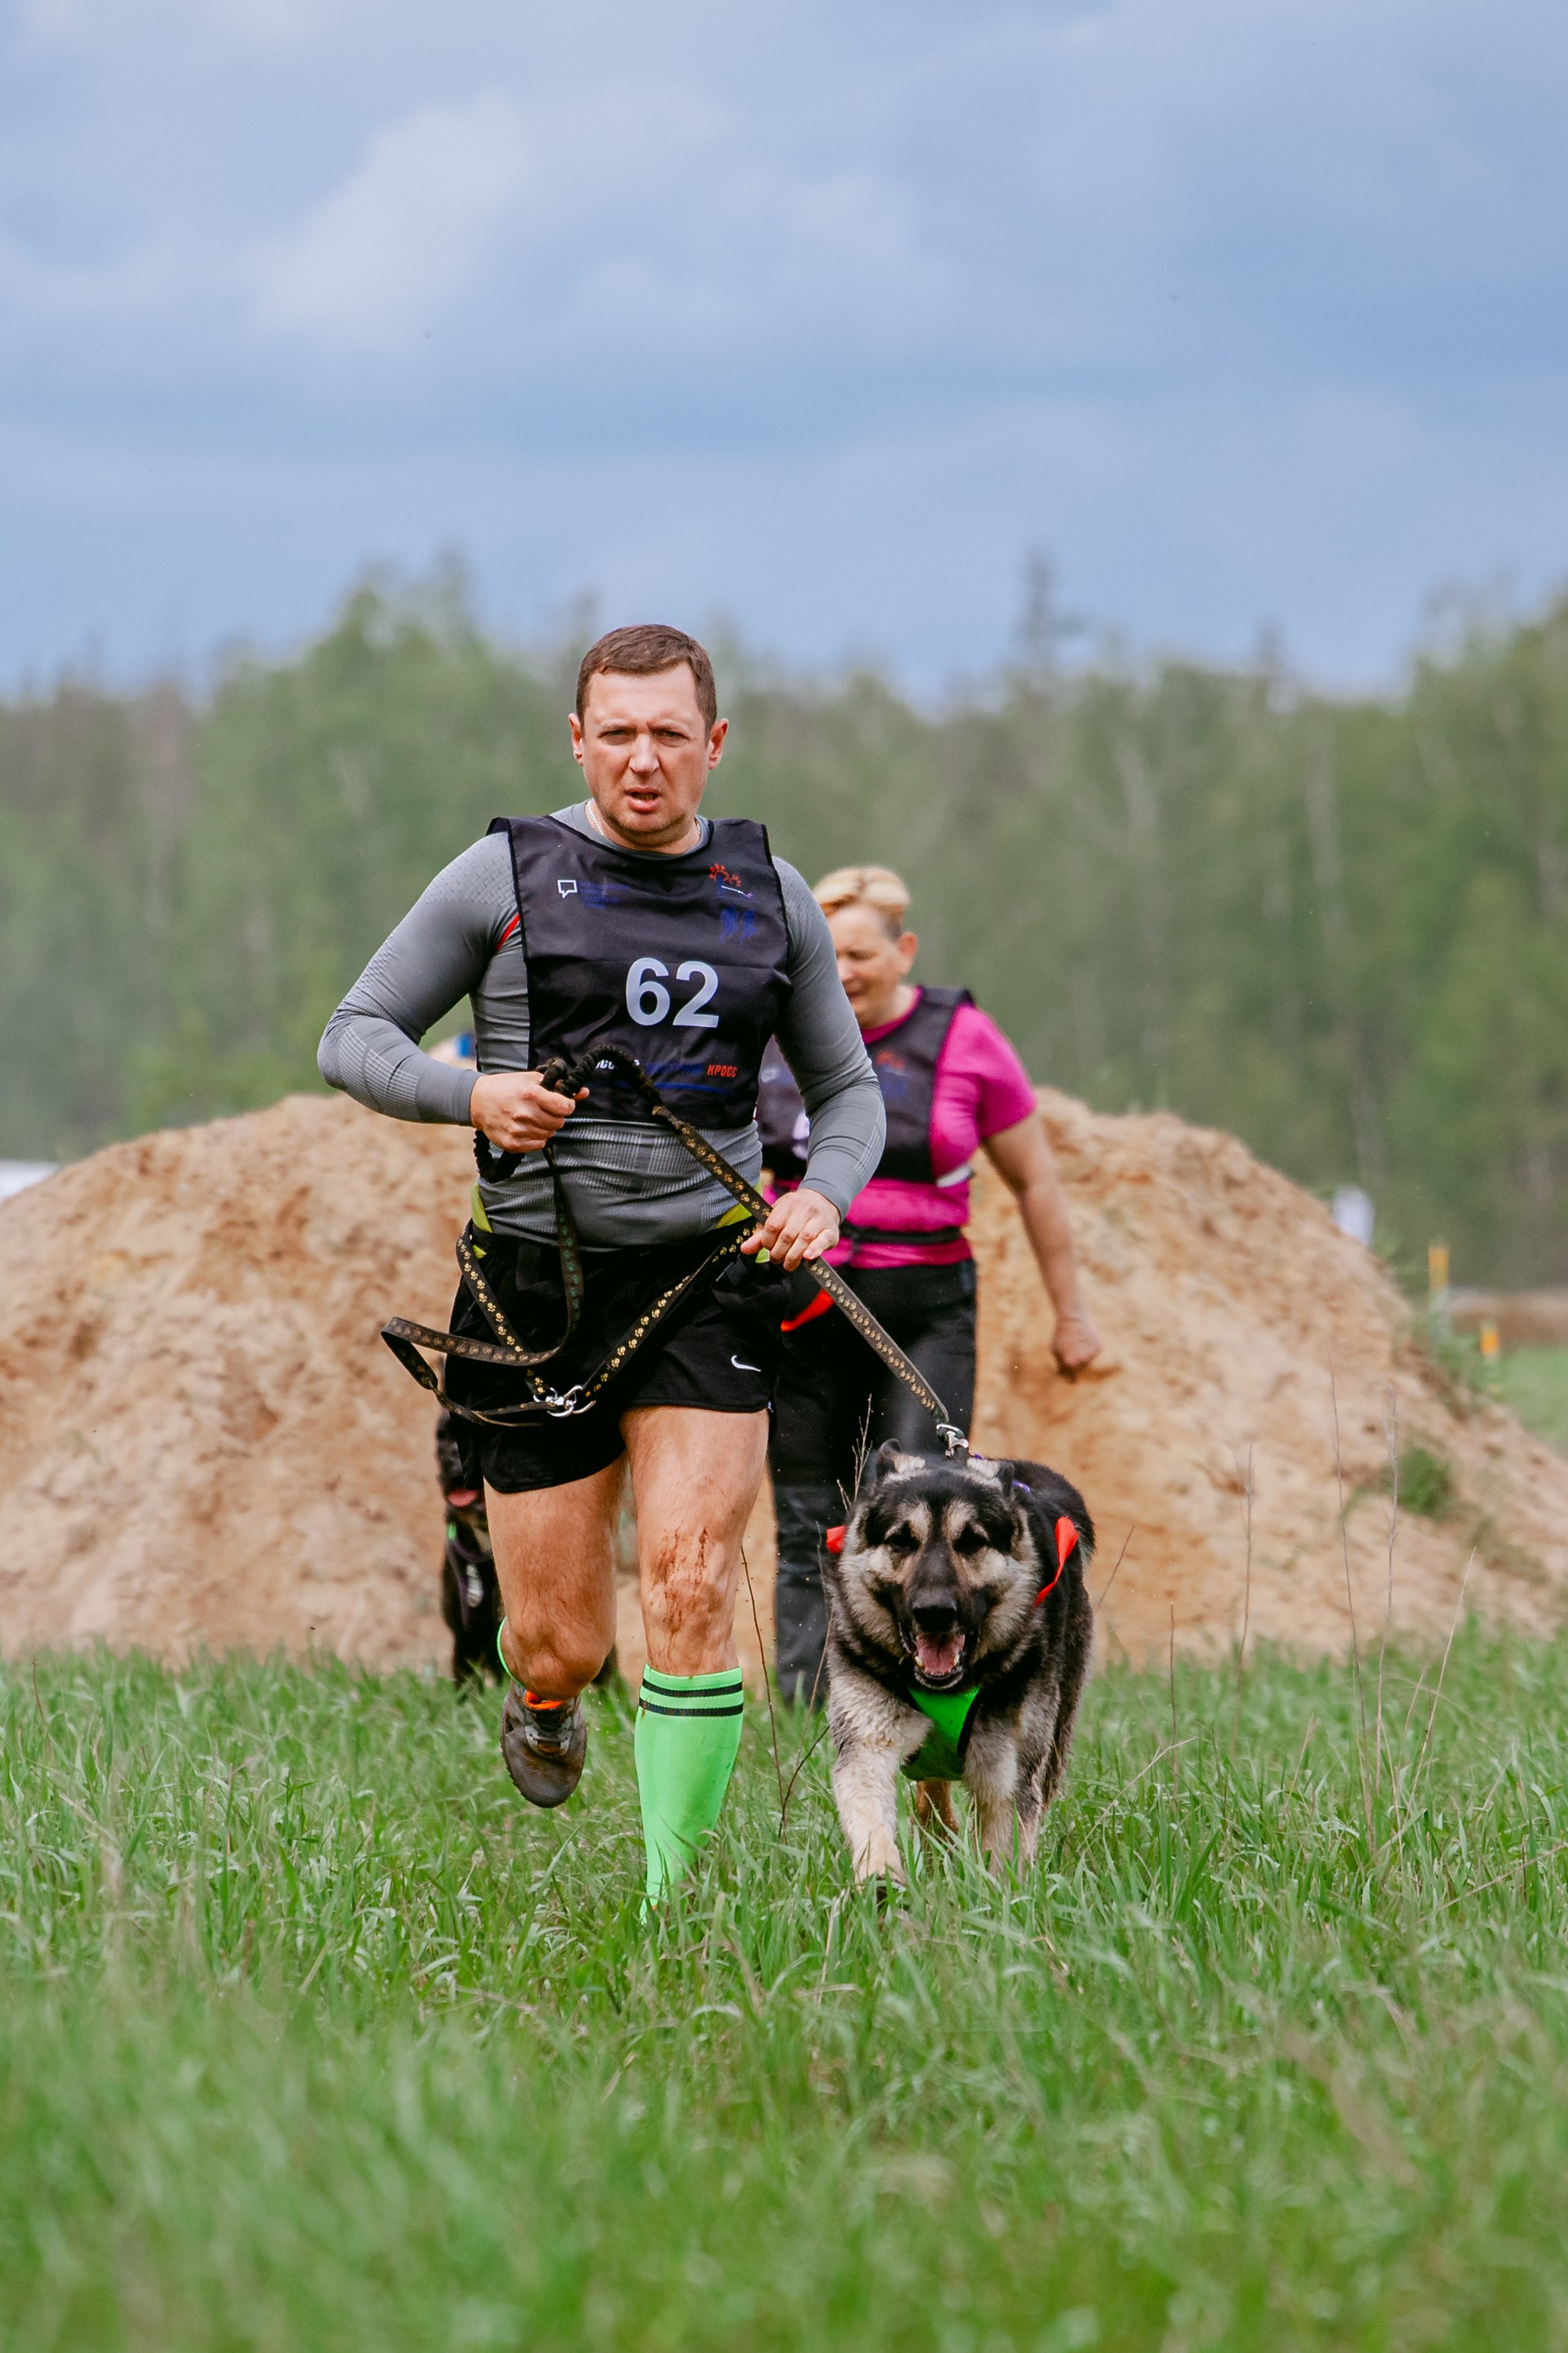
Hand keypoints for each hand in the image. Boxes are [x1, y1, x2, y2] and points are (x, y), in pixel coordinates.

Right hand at [469, 1070, 586, 1154]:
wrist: (477, 1101)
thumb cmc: (507, 1087)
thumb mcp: (531, 1080)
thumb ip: (559, 1086)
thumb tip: (585, 1092)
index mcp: (530, 1094)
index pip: (565, 1107)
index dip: (567, 1105)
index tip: (562, 1103)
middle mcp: (524, 1113)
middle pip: (559, 1122)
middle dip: (556, 1116)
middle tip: (544, 1110)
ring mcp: (517, 1130)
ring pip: (550, 1134)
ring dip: (545, 1126)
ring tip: (532, 1117)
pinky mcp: (512, 1144)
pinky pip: (539, 1144)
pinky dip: (536, 1137)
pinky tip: (526, 1127)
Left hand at [741, 1185, 840, 1272]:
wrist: (824, 1201)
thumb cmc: (796, 1213)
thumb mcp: (778, 1217)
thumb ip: (761, 1235)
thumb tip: (745, 1249)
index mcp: (788, 1203)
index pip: (773, 1225)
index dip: (768, 1241)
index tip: (768, 1248)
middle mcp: (804, 1208)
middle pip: (788, 1234)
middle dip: (779, 1252)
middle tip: (777, 1259)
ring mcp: (819, 1218)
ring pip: (804, 1238)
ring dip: (793, 1256)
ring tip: (788, 1264)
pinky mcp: (831, 1230)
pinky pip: (822, 1241)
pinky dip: (815, 1250)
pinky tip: (807, 1257)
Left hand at [1051, 1309, 1101, 1374]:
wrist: (1073, 1319)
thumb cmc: (1061, 1335)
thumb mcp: (1055, 1350)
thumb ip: (1059, 1365)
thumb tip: (1063, 1378)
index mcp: (1070, 1362)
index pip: (1072, 1377)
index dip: (1071, 1377)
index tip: (1071, 1377)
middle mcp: (1082, 1360)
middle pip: (1081, 1369)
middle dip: (1077, 1363)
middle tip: (1072, 1350)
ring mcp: (1091, 1354)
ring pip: (1088, 1361)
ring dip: (1084, 1356)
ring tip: (1078, 1344)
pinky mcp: (1098, 1347)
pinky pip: (1094, 1353)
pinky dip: (1090, 1350)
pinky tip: (1085, 1340)